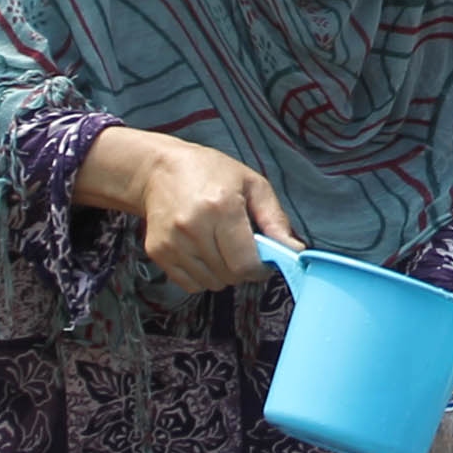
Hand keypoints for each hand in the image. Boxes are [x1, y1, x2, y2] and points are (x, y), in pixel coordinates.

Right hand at [90, 129, 297, 293]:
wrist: (159, 169)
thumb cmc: (211, 173)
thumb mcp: (252, 184)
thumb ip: (275, 220)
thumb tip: (294, 251)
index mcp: (221, 207)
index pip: (245, 264)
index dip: (260, 269)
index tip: (263, 261)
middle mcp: (193, 227)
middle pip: (230, 276)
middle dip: (242, 268)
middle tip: (241, 247)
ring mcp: (172, 241)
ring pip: (211, 283)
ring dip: (222, 272)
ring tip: (219, 245)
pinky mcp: (157, 251)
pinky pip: (190, 284)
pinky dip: (202, 275)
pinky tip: (202, 251)